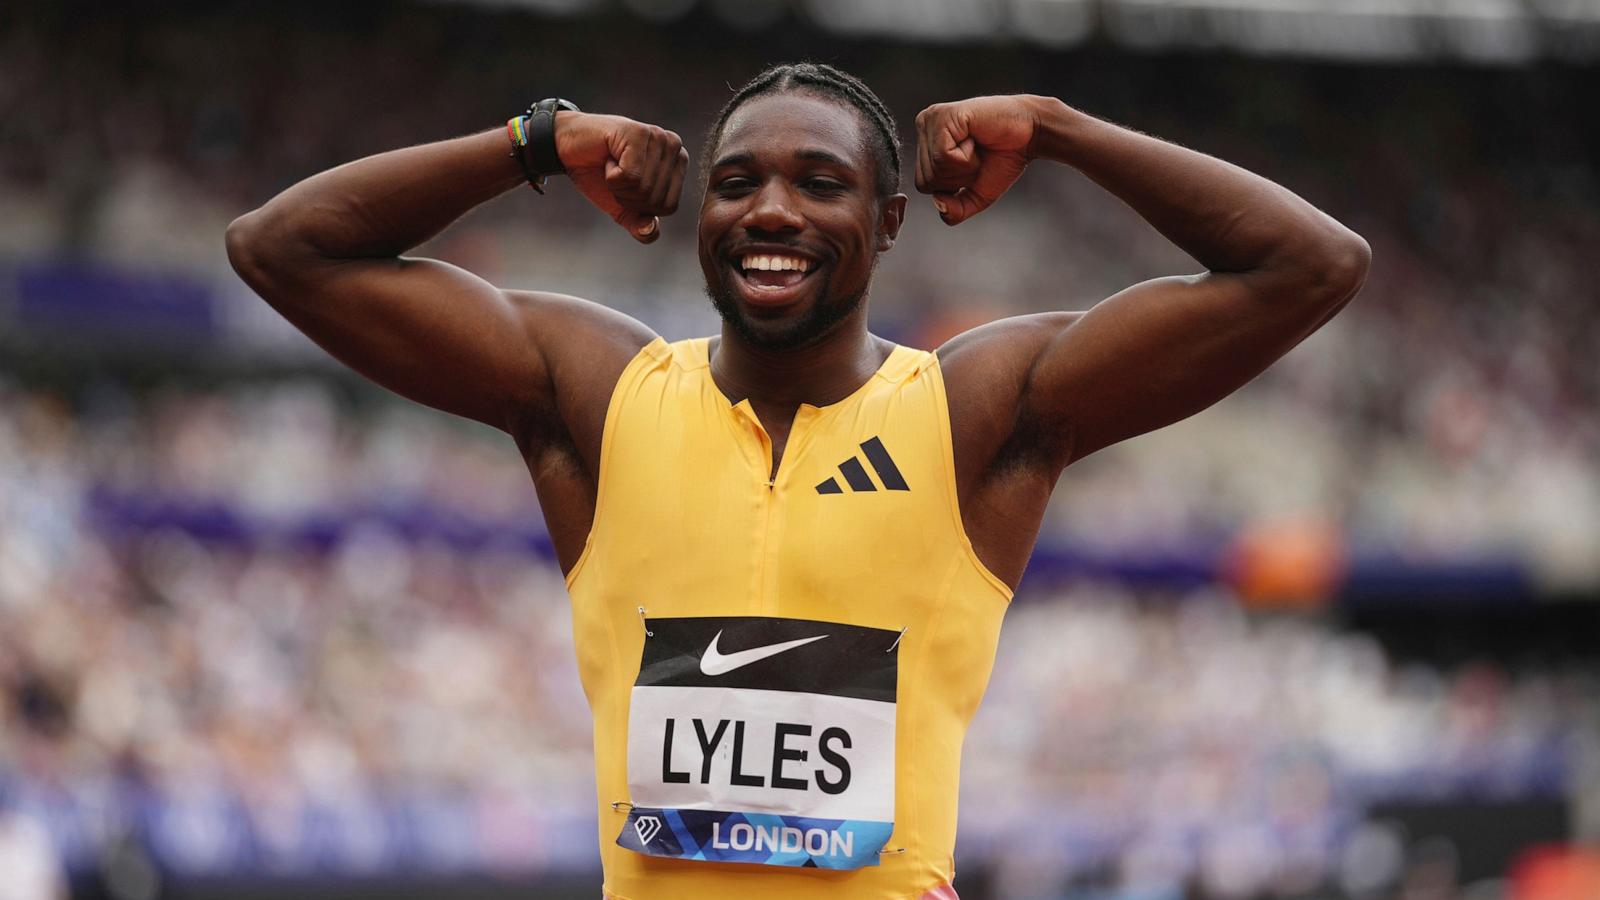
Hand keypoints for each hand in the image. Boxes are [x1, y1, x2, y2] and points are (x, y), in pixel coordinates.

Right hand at [555, 112, 688, 243]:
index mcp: (678, 163)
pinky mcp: (638, 133)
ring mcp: (658, 136)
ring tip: (611, 164)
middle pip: (655, 199)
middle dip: (627, 196)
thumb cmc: (598, 174)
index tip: (625, 185)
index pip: (668, 207)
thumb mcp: (622, 207)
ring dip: (617, 185)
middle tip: (615, 173)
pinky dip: (611, 175)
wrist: (567, 148)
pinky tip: (608, 157)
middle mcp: (674, 146)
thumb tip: (649, 231)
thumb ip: (641, 225)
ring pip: (643, 189)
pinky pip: (630, 176)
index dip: (640, 207)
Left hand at [914, 96, 1039, 225]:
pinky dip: (966, 157)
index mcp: (926, 144)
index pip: (923, 185)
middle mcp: (923, 127)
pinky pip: (943, 156)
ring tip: (976, 145)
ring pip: (934, 169)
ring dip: (965, 166)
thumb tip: (938, 203)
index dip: (953, 185)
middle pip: (926, 179)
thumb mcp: (975, 195)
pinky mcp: (942, 115)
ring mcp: (930, 119)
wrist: (1030, 134)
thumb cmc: (1003, 158)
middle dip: (959, 177)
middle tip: (977, 154)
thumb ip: (954, 211)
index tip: (973, 164)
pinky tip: (975, 138)